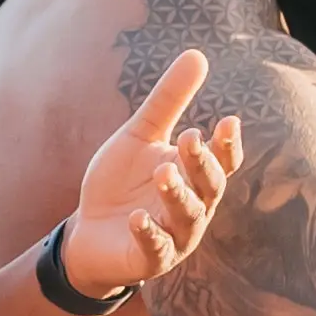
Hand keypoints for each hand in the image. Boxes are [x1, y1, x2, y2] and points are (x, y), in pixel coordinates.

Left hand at [56, 51, 242, 306]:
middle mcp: (194, 207)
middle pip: (210, 187)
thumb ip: (169, 101)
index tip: (228, 122)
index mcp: (195, 177)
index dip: (227, 145)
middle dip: (201, 164)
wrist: (87, 231)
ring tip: (163, 173)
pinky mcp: (150, 260)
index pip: (222, 162)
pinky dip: (149, 234)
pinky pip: (155, 249)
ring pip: (188, 217)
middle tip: (189, 138)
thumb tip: (198, 54)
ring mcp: (175, 237)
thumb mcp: (140, 136)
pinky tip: (138, 218)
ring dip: (178, 195)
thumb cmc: (121, 183)